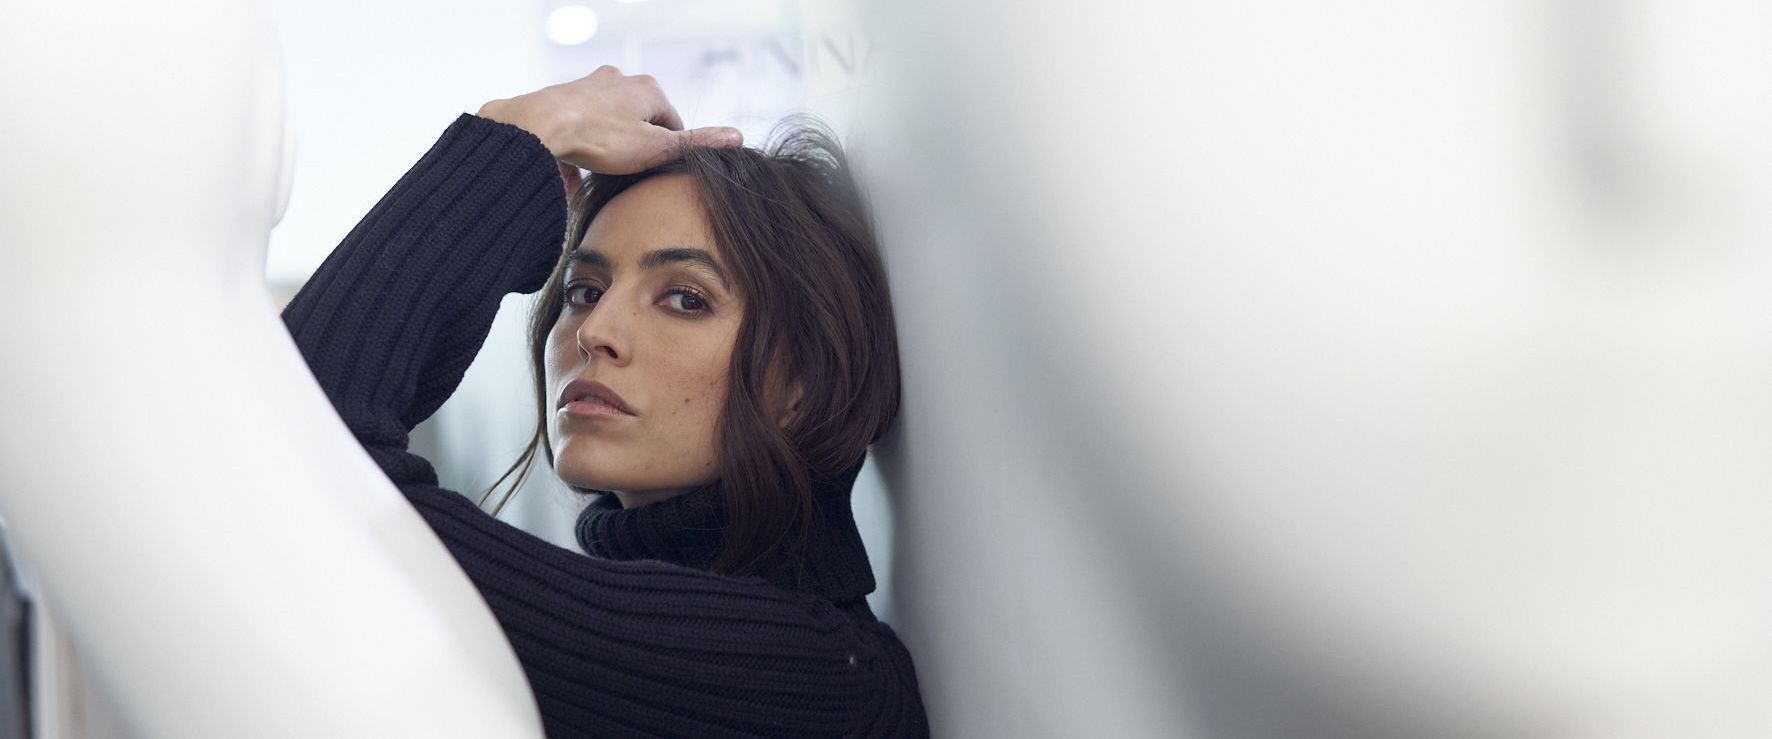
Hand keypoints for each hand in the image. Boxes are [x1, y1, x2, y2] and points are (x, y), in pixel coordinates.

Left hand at [477, 65, 741, 178]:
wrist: (537, 126)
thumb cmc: (599, 138)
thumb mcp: (656, 148)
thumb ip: (695, 144)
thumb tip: (736, 137)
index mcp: (648, 89)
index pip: (673, 123)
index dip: (669, 151)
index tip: (658, 173)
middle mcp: (619, 80)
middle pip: (639, 122)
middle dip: (636, 149)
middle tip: (628, 176)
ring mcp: (588, 87)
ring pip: (607, 124)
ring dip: (607, 149)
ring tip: (601, 177)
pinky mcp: (561, 99)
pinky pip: (577, 129)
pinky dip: (579, 150)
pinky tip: (572, 177)